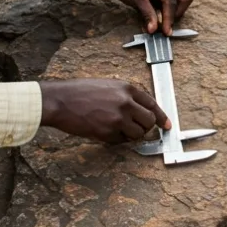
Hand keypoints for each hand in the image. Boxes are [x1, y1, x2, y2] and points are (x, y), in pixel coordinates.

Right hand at [39, 79, 170, 142]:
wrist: (59, 101)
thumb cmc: (79, 92)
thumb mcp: (107, 86)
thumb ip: (124, 96)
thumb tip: (138, 110)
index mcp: (127, 89)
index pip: (152, 104)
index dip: (161, 116)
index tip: (166, 125)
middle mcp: (126, 103)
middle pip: (149, 121)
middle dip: (146, 127)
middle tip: (137, 129)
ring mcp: (118, 118)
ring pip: (138, 134)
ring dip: (131, 135)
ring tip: (117, 129)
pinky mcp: (108, 132)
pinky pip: (121, 141)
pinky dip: (117, 139)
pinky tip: (105, 131)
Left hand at [103, 0, 192, 34]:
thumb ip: (147, 14)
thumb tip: (154, 30)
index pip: (171, 1)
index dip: (169, 18)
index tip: (166, 32)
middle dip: (176, 13)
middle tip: (164, 23)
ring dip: (174, 9)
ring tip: (159, 15)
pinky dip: (170, 5)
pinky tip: (158, 8)